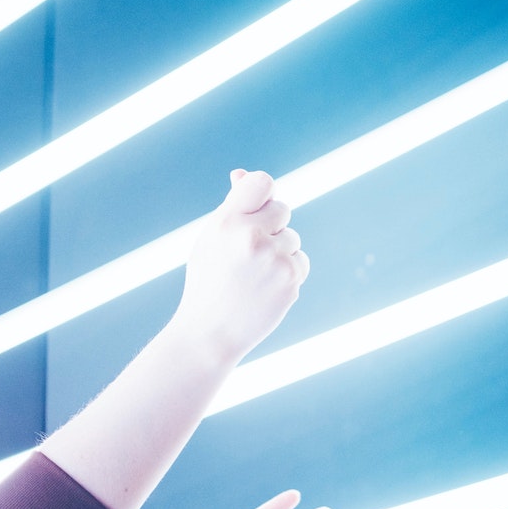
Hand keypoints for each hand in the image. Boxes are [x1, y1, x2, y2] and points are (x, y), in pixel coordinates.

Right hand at [171, 169, 308, 363]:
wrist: (208, 334)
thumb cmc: (207, 283)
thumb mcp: (210, 241)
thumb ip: (231, 208)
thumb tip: (241, 174)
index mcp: (225, 222)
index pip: (261, 182)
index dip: (263, 193)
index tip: (258, 206)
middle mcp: (250, 236)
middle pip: (282, 209)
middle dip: (272, 226)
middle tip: (247, 254)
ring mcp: (273, 258)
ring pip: (292, 238)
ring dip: (280, 252)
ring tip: (253, 277)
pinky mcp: (291, 278)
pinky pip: (300, 261)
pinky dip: (288, 272)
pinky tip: (265, 289)